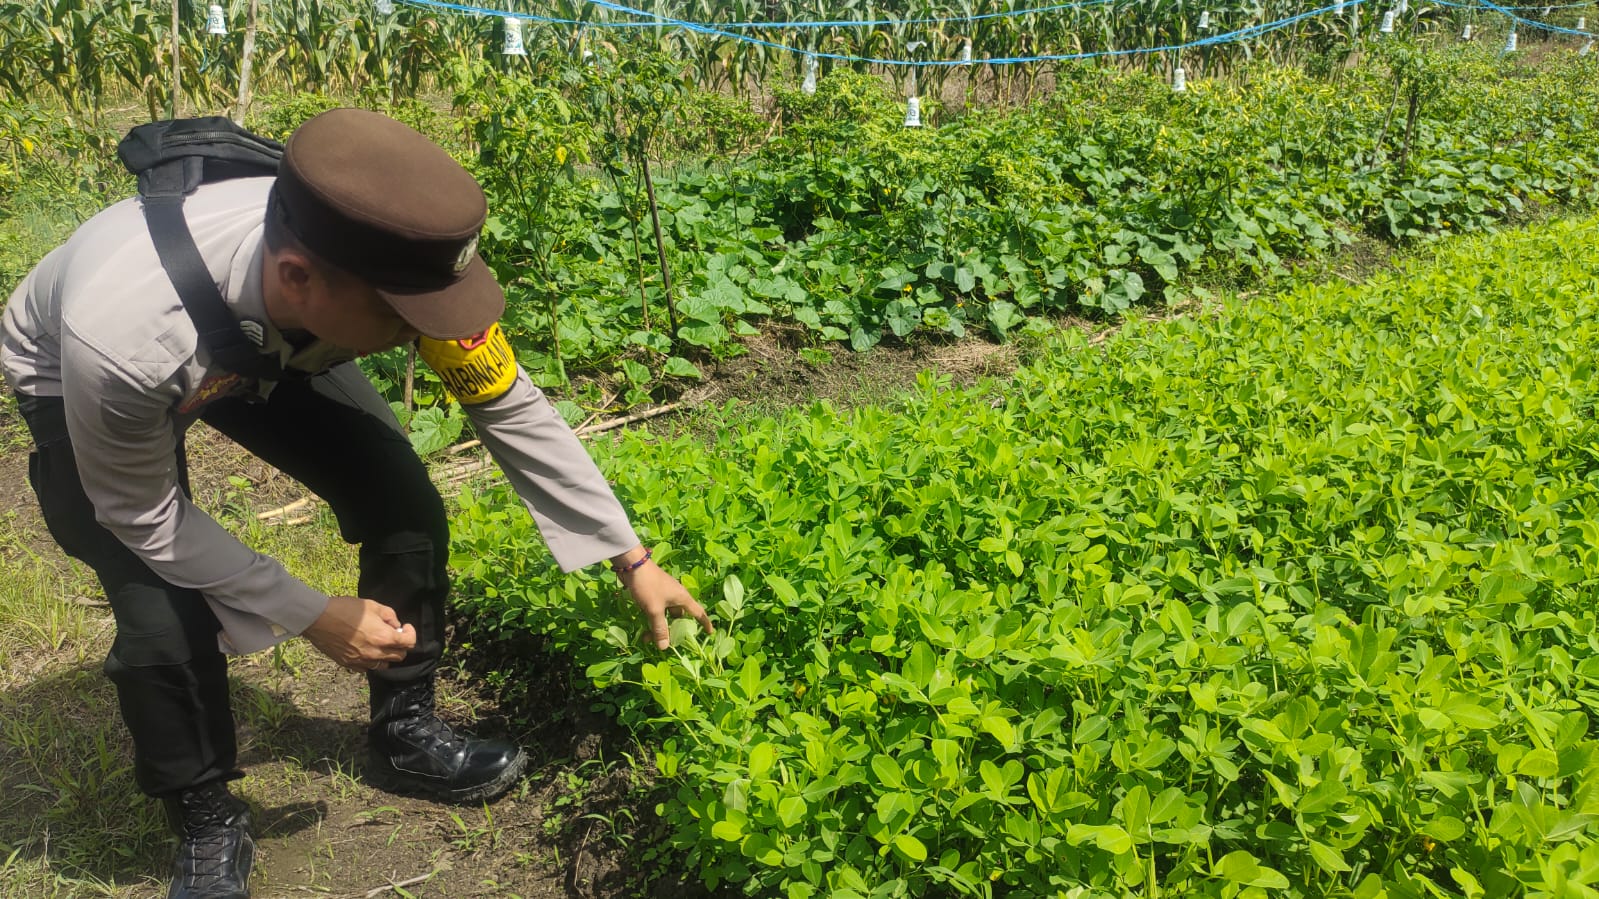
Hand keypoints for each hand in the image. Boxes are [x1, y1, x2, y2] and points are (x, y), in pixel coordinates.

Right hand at [302, 596, 416, 671]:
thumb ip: (389, 616)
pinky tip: (365, 649)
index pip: (409, 643)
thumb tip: (395, 625)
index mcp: (383, 638)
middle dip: (400, 645)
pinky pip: (367, 668)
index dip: (410, 633)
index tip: (405, 626)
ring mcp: (361, 661)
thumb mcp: (372, 605)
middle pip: (399, 656)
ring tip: (379, 643)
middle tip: (393, 634)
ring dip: (386, 655)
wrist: (318, 619)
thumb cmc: (345, 609)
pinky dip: (371, 661)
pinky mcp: (349, 664)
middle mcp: (375, 653)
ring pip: (383, 665)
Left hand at [619, 560, 712, 649]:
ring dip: (658, 627)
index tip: (709, 632)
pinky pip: (657, 611)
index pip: (698, 612)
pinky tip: (643, 629)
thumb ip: (659, 628)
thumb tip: (664, 647)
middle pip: (679, 618)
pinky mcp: (654, 594)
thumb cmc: (648, 586)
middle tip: (664, 643)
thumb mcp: (654, 609)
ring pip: (665, 616)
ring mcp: (664, 595)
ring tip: (646, 639)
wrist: (633, 565)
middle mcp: (676, 596)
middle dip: (672, 631)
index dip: (704, 623)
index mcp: (682, 598)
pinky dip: (652, 620)